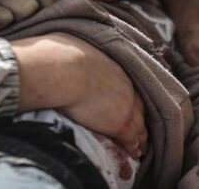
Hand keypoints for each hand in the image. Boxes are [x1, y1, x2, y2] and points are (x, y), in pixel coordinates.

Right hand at [12, 33, 147, 157]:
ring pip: (139, 124)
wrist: (63, 69)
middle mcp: (125, 84)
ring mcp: (126, 105)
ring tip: (140, 145)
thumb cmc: (59, 54)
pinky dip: (134, 147)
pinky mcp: (121, 124)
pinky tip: (135, 154)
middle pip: (138, 104)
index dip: (127, 95)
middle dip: (138, 114)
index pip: (126, 85)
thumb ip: (72, 48)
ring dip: (140, 135)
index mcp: (114, 65)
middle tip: (138, 125)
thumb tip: (58, 45)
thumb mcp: (70, 43)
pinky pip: (133, 140)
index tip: (125, 102)